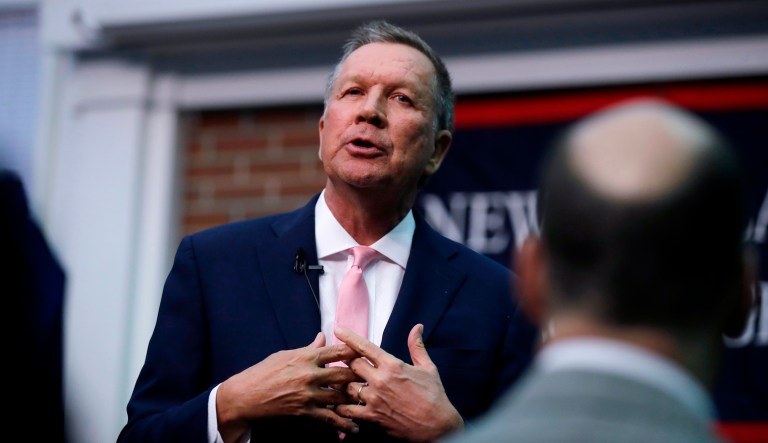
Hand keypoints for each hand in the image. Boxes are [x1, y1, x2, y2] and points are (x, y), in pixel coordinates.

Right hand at [216, 332, 360, 441]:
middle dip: (361, 377)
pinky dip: (343, 424)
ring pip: (340, 397)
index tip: (368, 354)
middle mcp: (310, 374)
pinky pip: (329, 418)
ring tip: (371, 403)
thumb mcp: (286, 355)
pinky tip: (354, 428)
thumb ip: (309, 348)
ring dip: (356, 400)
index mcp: (306, 356)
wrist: (246, 396)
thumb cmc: (264, 372)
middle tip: (375, 380)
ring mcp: (308, 394)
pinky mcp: (304, 411)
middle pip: (345, 374)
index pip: (338, 351)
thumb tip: (323, 336)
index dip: (356, 352)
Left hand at [334, 324, 463, 441]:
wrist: (438, 426)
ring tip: (338, 382)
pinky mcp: (373, 416)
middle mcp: (380, 380)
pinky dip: (341, 408)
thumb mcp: (428, 367)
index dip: (349, 338)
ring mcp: (375, 399)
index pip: (365, 347)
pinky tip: (338, 406)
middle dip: (345, 361)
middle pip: (352, 364)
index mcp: (392, 365)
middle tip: (341, 360)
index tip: (338, 331)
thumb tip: (417, 327)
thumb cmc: (434, 396)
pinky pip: (349, 410)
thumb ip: (417, 346)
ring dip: (342, 384)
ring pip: (346, 387)